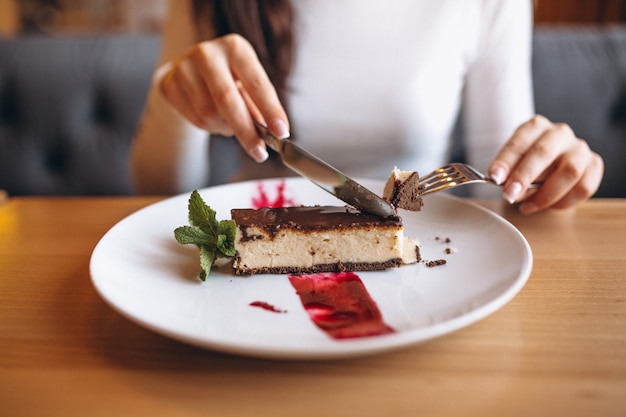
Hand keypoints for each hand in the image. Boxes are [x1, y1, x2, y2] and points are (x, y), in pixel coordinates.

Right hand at [158, 34, 289, 161]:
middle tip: (259, 152)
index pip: (256, 83)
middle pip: (228, 100)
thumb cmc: (229, 78)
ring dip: (226, 128)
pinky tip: (213, 118)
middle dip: (247, 131)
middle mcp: (208, 53)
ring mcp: (184, 68)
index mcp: (235, 48)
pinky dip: (210, 127)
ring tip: (230, 122)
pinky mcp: (170, 85)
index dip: (270, 110)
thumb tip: (273, 133)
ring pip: (210, 114)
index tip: (281, 132)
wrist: (189, 71)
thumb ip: (258, 107)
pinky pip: (196, 120)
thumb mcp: (247, 84)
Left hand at [488, 115, 603, 214]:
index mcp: (535, 127)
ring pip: (569, 171)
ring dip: (546, 194)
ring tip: (528, 206)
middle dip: (525, 176)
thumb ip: (509, 174)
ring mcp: (579, 148)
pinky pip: (584, 186)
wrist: (553, 167)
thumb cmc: (529, 164)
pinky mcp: (594, 164)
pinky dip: (564, 201)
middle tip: (510, 195)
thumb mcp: (513, 166)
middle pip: (544, 152)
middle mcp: (559, 133)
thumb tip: (506, 188)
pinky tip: (550, 205)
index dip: (506, 161)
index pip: (519, 142)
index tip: (495, 177)